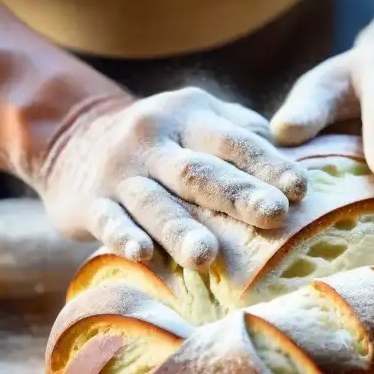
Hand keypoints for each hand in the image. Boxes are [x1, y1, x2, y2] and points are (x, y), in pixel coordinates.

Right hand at [34, 87, 307, 269]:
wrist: (73, 140)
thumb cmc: (165, 142)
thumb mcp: (199, 121)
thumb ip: (243, 134)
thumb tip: (296, 158)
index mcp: (190, 117)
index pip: (235, 141)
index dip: (268, 164)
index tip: (300, 189)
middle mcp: (155, 140)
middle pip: (200, 172)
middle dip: (238, 194)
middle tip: (273, 216)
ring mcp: (120, 172)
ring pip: (155, 203)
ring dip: (180, 229)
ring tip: (207, 256)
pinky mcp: (90, 202)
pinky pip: (108, 220)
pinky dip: (123, 237)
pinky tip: (142, 255)